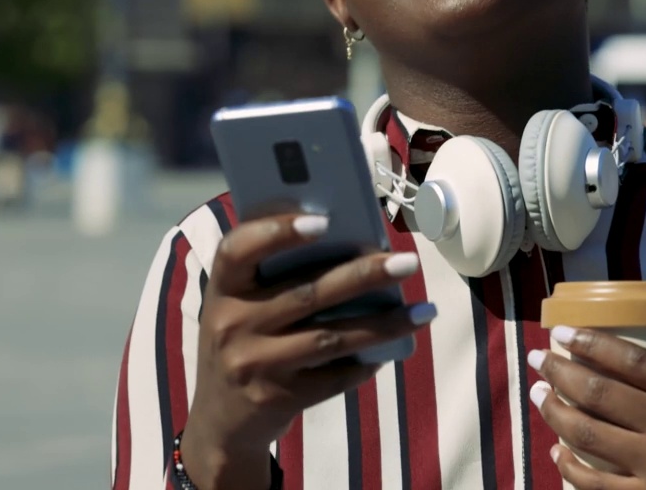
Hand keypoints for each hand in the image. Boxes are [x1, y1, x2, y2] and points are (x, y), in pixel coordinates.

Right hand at [180, 214, 435, 489]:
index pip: (238, 250)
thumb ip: (274, 276)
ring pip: (331, 337)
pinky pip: (334, 376)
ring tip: (424, 311)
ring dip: (384, 324)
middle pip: (307, 293)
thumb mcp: (241, 306)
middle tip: (407, 262)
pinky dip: (367, 362)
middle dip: (364, 276)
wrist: (221, 422)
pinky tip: (394, 348)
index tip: (323, 222)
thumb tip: (350, 241)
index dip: (277, 232)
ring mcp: (253, 364)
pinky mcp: (277, 398)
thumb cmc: (244, 341)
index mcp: (222, 289)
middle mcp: (231, 325)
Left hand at [528, 327, 645, 489]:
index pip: (632, 360)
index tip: (563, 334)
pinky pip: (594, 484)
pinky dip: (568, 466)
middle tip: (539, 360)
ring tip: (539, 396)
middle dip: (559, 372)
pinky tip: (557, 453)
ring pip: (586, 434)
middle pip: (599, 392)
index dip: (590, 343)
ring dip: (553, 412)